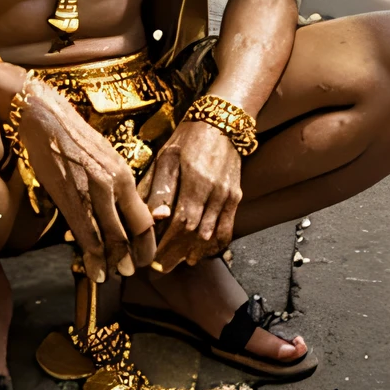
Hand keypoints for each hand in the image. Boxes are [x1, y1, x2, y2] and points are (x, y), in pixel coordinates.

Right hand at [14, 79, 155, 280]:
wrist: (47, 121)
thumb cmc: (78, 140)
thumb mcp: (108, 159)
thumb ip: (123, 187)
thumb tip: (146, 212)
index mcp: (124, 176)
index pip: (144, 219)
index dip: (147, 243)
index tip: (145, 256)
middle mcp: (112, 185)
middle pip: (128, 232)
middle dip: (130, 258)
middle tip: (130, 272)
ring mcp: (90, 192)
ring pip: (106, 237)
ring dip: (111, 261)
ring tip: (111, 275)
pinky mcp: (67, 197)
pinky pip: (83, 233)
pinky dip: (90, 255)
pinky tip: (93, 268)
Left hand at [144, 121, 243, 271]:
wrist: (221, 122)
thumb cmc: (187, 138)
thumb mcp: (167, 157)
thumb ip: (160, 188)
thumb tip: (155, 219)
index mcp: (195, 180)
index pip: (181, 222)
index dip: (167, 244)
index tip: (154, 257)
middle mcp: (215, 191)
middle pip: (197, 233)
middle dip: (178, 253)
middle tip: (163, 267)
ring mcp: (228, 195)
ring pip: (213, 234)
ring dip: (196, 252)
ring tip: (181, 262)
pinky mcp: (236, 197)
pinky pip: (228, 227)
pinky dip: (215, 243)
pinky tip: (203, 251)